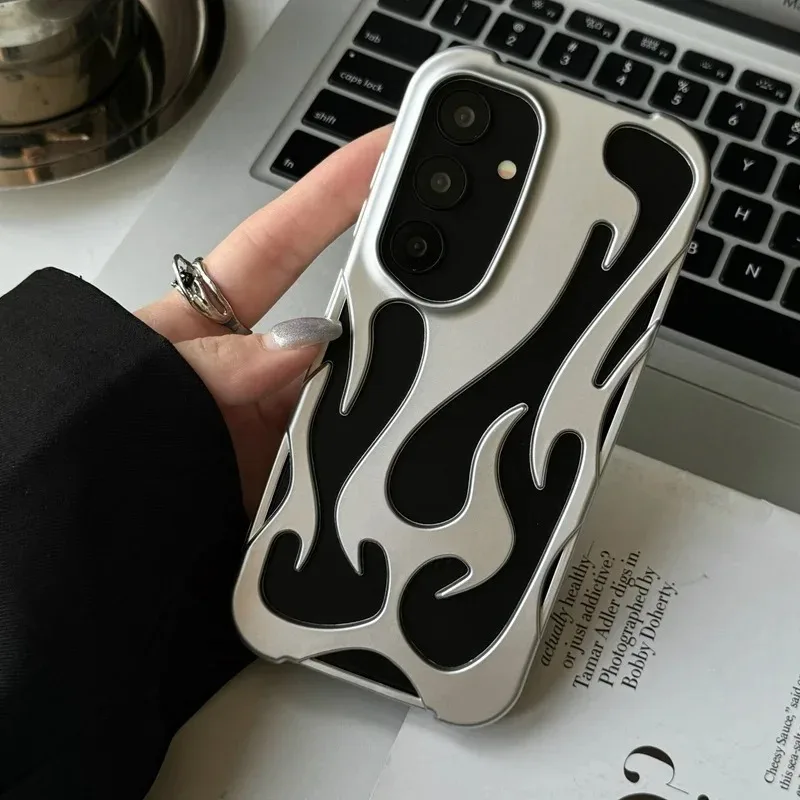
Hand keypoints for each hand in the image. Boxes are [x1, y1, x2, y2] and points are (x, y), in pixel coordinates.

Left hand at [136, 127, 389, 515]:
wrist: (101, 516)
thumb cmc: (102, 426)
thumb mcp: (143, 379)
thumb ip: (215, 363)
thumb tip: (295, 344)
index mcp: (210, 314)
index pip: (282, 238)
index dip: (332, 191)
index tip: (383, 151)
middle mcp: (253, 359)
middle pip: (332, 311)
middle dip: (380, 290)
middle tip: (425, 276)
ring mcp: (277, 411)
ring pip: (349, 382)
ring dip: (372, 382)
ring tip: (399, 379)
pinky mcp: (293, 462)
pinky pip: (343, 444)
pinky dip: (362, 443)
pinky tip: (379, 441)